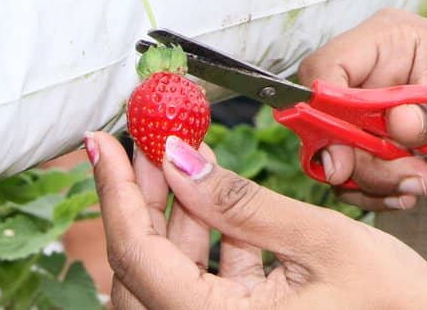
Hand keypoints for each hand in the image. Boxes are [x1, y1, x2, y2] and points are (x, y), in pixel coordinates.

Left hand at [86, 132, 426, 308]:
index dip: (115, 192)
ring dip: (172, 219)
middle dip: (140, 199)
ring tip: (182, 156)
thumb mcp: (324, 242)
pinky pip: (203, 291)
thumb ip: (243, 203)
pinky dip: (206, 245)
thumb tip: (177, 159)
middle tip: (147, 136)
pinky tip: (222, 202)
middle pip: (142, 272)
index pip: (137, 257)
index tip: (102, 140)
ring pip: (169, 280)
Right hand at [298, 9, 426, 209]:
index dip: (325, 112)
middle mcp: (375, 74)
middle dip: (355, 158)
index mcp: (390, 41)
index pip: (325, 69)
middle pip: (323, 119)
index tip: (349, 152)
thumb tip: (396, 123)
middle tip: (402, 175)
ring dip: (374, 181)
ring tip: (421, 182)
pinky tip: (416, 190)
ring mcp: (379, 115)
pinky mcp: (388, 148)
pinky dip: (379, 193)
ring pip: (338, 156)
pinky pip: (358, 179)